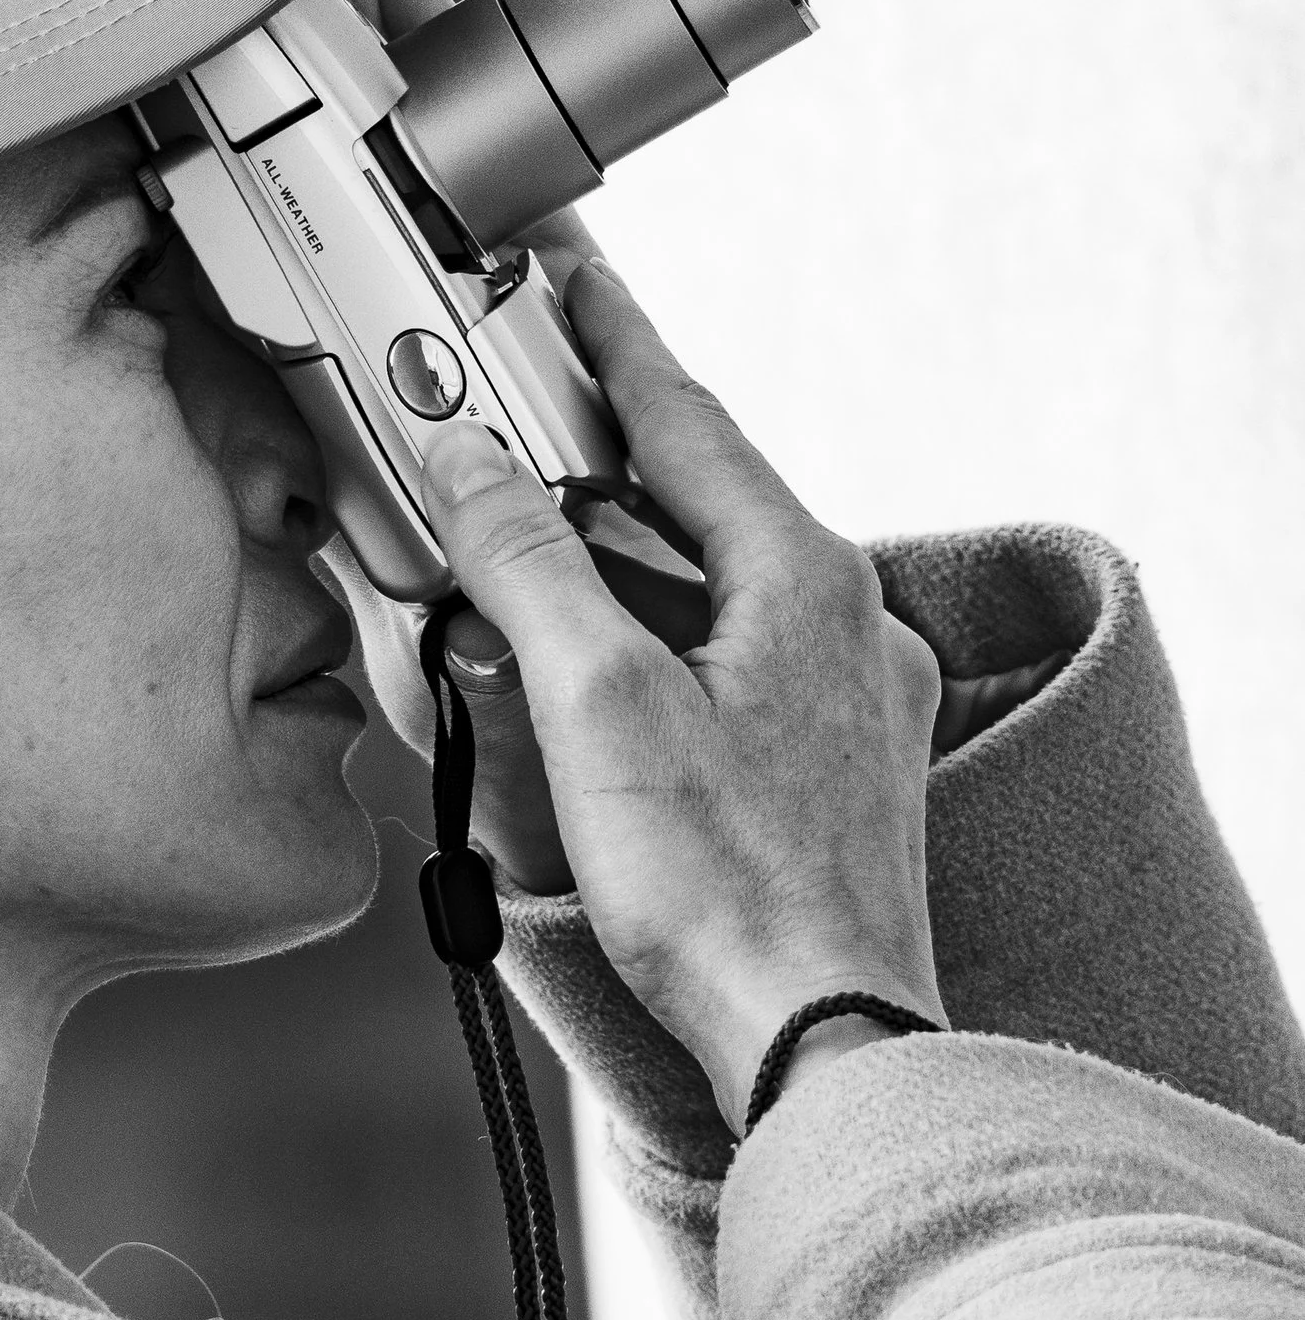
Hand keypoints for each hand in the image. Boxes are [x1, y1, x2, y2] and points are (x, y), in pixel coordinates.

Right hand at [411, 264, 943, 1131]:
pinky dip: (655, 644)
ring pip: (717, 587)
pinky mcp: (832, 780)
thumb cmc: (726, 892)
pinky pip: (730, 666)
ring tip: (533, 551)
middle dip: (605, 457)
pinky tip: (603, 680)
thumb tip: (468, 464)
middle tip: (529, 409)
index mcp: (806, 577)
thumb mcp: (597, 703)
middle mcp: (850, 626)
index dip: (613, 343)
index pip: (688, 419)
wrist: (820, 1041)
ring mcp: (852, 705)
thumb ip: (527, 565)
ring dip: (622, 562)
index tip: (570, 278)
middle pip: (705, 499)